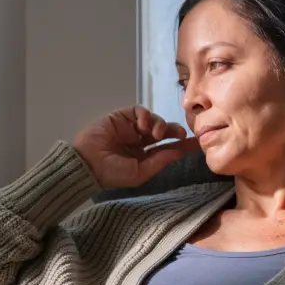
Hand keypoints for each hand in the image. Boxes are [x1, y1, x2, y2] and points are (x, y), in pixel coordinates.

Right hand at [72, 106, 201, 189]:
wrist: (87, 163)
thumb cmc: (111, 173)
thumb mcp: (139, 173)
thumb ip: (158, 162)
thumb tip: (177, 153)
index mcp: (144, 157)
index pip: (168, 148)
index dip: (183, 145)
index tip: (198, 143)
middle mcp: (139, 141)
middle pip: (164, 131)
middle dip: (175, 130)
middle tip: (182, 134)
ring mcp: (130, 128)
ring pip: (154, 120)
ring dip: (160, 124)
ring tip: (155, 134)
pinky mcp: (121, 116)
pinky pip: (139, 111)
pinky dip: (145, 115)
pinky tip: (143, 125)